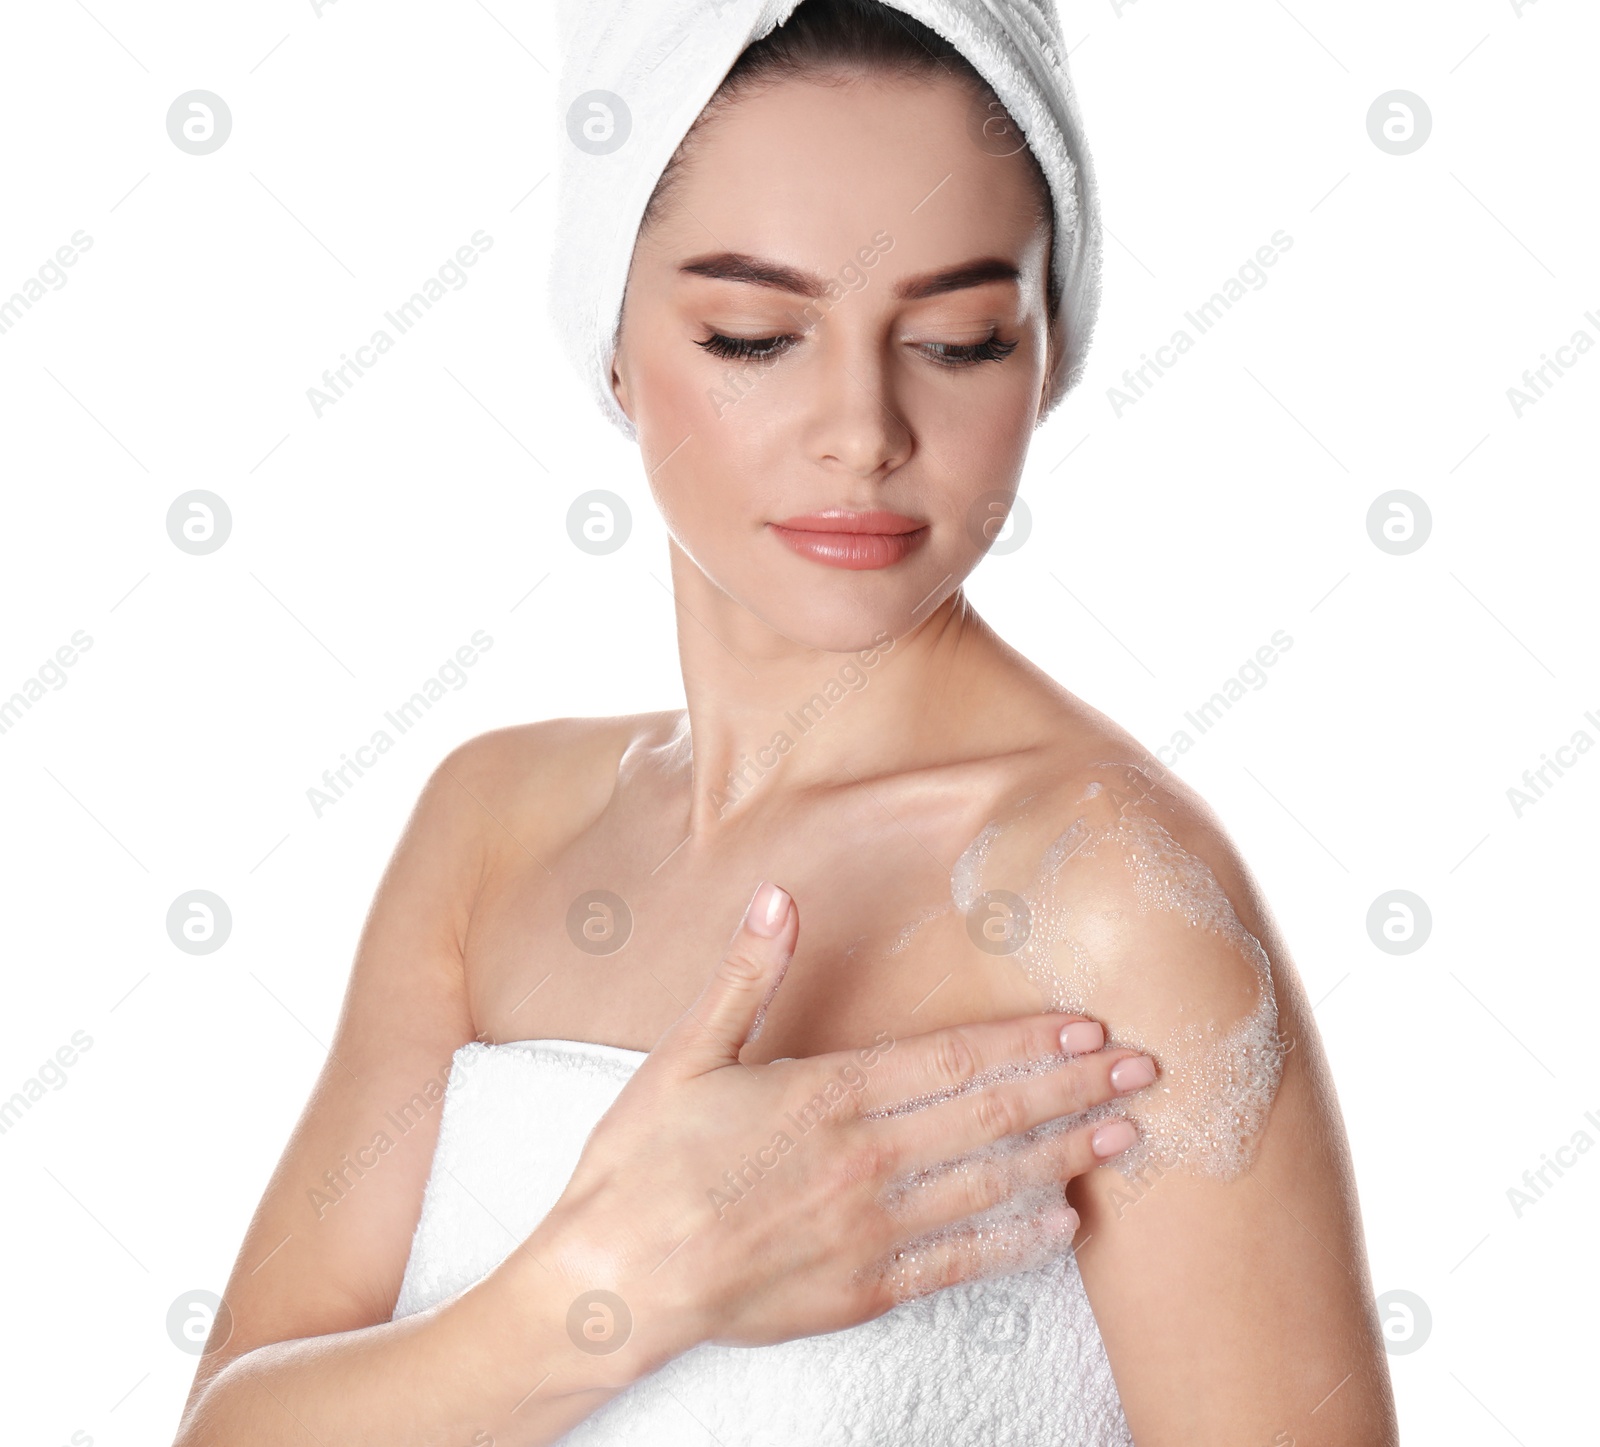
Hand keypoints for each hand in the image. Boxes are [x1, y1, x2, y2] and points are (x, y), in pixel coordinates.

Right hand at [537, 880, 1157, 1369]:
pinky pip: (958, 1262)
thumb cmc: (642, 1164)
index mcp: (827, 1094)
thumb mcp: (685, 1054)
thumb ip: (745, 977)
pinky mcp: (862, 1290)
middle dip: (1075, 1089)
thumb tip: (777, 897)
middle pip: (993, 1116)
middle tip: (1147, 1070)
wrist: (612, 1280)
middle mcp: (864, 1159)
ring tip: (1125, 1135)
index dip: (1028, 1040)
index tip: (1088, 1024)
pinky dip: (1015, 1241)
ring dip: (1065, 1155)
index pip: (953, 1060)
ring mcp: (869, 1229)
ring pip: (991, 1185)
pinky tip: (1061, 1222)